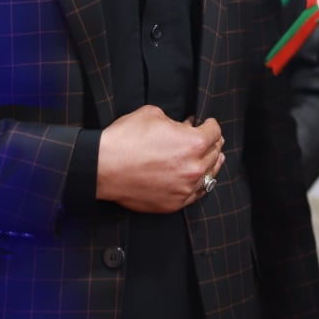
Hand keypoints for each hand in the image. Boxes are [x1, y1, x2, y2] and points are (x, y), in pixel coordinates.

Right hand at [96, 105, 224, 212]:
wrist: (104, 167)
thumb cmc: (126, 140)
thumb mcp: (153, 114)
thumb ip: (175, 121)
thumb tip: (183, 126)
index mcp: (193, 143)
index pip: (214, 132)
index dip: (211, 125)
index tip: (208, 124)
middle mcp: (194, 168)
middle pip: (215, 154)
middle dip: (214, 143)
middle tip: (213, 139)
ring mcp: (185, 188)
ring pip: (209, 175)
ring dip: (212, 164)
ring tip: (215, 158)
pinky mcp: (174, 203)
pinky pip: (196, 194)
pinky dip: (200, 184)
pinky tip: (200, 179)